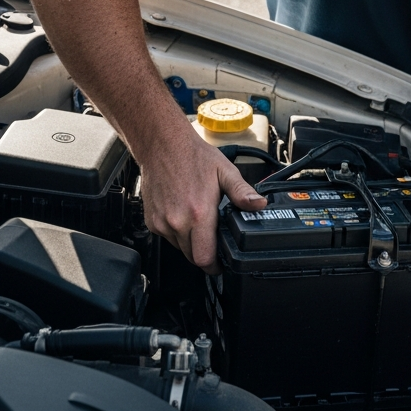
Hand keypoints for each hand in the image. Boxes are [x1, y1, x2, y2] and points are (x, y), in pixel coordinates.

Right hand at [139, 129, 266, 272]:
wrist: (162, 145)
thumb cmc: (192, 157)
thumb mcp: (225, 172)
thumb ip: (243, 193)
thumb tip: (259, 205)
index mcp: (198, 213)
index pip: (205, 257)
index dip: (215, 266)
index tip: (222, 265)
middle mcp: (177, 221)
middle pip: (193, 257)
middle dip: (206, 254)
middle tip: (216, 241)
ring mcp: (161, 222)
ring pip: (180, 248)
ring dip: (192, 243)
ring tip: (201, 223)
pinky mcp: (151, 220)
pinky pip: (168, 237)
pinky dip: (178, 233)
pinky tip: (186, 216)